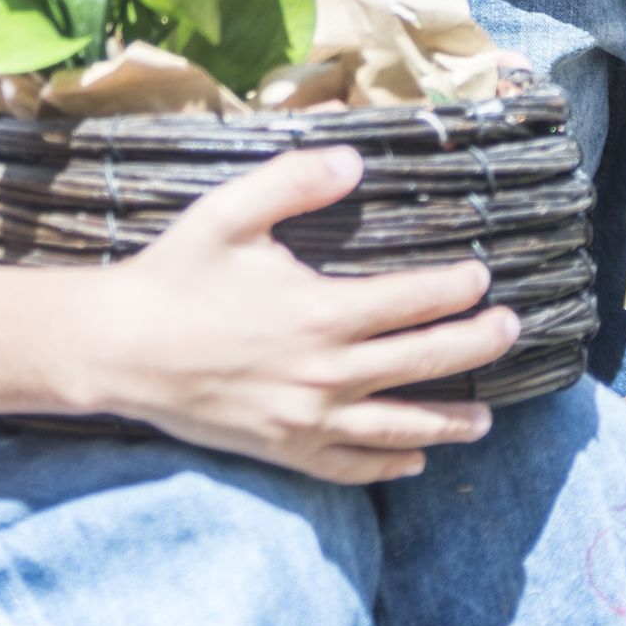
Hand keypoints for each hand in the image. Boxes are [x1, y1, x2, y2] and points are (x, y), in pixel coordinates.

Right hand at [73, 147, 520, 483]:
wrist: (116, 350)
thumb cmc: (174, 275)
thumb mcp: (229, 211)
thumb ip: (296, 180)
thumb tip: (354, 158)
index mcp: (321, 312)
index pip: (415, 300)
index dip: (458, 288)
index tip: (483, 276)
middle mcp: (325, 374)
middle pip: (425, 362)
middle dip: (477, 345)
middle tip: (510, 330)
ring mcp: (306, 420)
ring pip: (399, 426)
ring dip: (449, 423)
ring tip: (485, 420)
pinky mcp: (283, 449)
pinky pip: (350, 467)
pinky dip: (387, 465)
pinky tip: (412, 460)